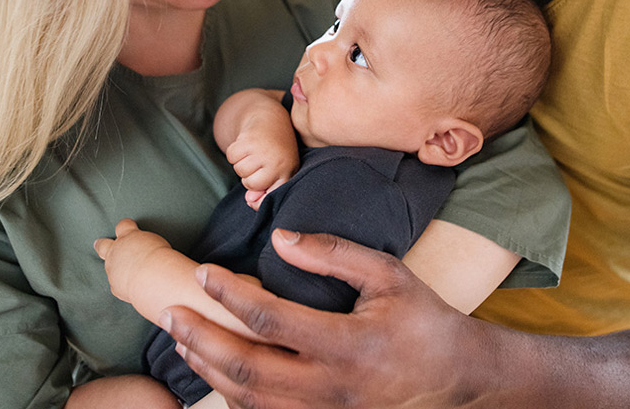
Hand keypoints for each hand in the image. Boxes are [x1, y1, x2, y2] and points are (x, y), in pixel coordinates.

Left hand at [94, 219, 173, 305]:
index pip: (123, 225)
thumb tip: (144, 251)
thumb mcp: (155, 242)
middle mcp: (116, 251)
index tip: (129, 226)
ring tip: (128, 274)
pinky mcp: (115, 286)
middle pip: (103, 245)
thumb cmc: (160, 257)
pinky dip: (123, 285)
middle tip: (98, 243)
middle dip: (101, 244)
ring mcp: (113, 269)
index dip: (126, 225)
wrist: (154, 277)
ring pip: (110, 268)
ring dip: (117, 269)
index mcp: (128, 236)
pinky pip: (117, 285)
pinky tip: (133, 286)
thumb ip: (145, 244)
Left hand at [164, 230, 519, 407]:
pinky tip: (215, 371)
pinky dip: (233, 395)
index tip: (203, 272)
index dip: (229, 294)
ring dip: (208, 369)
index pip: (270, 317)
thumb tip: (280, 237)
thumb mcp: (389, 275)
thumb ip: (334, 254)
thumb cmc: (424, 319)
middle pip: (247, 367)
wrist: (458, 378)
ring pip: (249, 400)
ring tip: (182, 340)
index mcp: (349, 344)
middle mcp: (332, 386)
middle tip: (170, 313)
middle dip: (200, 339)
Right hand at [226, 131, 298, 209]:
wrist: (271, 119)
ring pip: (239, 170)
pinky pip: (231, 157)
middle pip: (249, 184)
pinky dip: (234, 152)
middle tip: (256, 161)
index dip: (258, 198)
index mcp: (287, 173)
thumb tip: (250, 200)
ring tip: (252, 152)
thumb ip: (265, 189)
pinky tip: (245, 145)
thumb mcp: (276, 170)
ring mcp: (263, 152)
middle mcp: (277, 163)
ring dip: (241, 162)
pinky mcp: (250, 140)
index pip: (269, 197)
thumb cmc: (274, 150)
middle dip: (248, 175)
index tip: (254, 194)